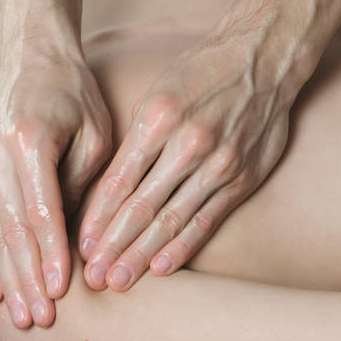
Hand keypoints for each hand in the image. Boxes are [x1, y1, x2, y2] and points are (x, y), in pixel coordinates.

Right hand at [0, 52, 112, 328]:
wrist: (35, 57)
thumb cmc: (75, 93)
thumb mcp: (95, 134)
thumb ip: (83, 186)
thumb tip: (77, 242)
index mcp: (29, 141)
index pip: (42, 211)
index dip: (52, 255)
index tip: (62, 292)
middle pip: (12, 230)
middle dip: (27, 280)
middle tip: (39, 321)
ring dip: (9, 279)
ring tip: (20, 317)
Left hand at [78, 21, 293, 291]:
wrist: (262, 60)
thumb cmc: (196, 76)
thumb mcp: (154, 97)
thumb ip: (132, 143)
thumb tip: (103, 191)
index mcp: (157, 120)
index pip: (118, 181)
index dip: (96, 219)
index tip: (77, 247)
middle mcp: (187, 144)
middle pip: (141, 207)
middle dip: (112, 246)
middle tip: (90, 278)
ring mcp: (218, 164)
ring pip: (171, 219)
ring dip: (141, 255)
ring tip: (117, 281)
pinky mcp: (241, 179)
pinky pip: (207, 220)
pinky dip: (183, 246)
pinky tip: (161, 269)